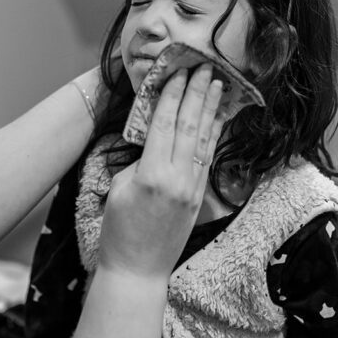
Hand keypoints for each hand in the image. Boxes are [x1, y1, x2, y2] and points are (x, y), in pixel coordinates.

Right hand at [97, 64, 224, 279]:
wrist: (138, 271)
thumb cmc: (118, 233)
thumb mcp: (118, 190)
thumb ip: (138, 162)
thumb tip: (152, 144)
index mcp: (150, 174)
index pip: (163, 124)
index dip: (170, 95)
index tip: (176, 72)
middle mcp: (176, 178)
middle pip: (188, 125)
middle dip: (196, 93)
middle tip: (203, 67)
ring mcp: (191, 188)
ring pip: (203, 139)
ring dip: (211, 109)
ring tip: (218, 83)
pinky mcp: (199, 197)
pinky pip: (207, 157)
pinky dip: (213, 134)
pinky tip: (218, 118)